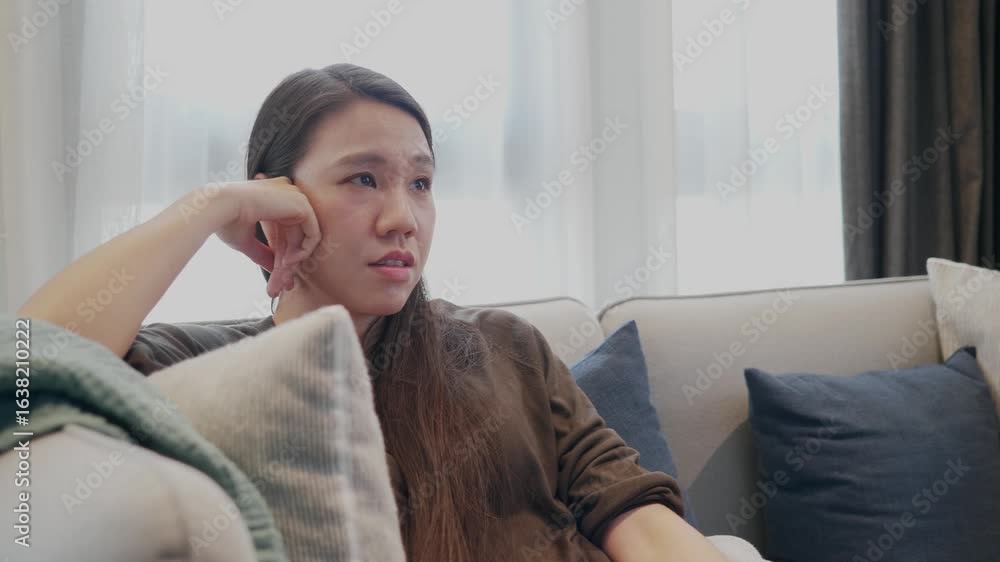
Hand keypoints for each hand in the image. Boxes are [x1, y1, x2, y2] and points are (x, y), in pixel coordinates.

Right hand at [215, 174, 320, 298]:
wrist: (219, 207)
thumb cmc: (225, 219)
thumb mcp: (247, 240)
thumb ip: (264, 252)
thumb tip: (274, 268)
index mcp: (272, 198)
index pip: (284, 233)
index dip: (282, 258)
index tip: (278, 279)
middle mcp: (286, 195)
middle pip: (294, 238)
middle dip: (288, 266)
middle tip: (281, 287)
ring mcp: (296, 197)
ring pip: (303, 239)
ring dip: (293, 263)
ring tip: (281, 280)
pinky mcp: (302, 204)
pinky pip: (313, 234)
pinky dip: (303, 252)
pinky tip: (288, 263)